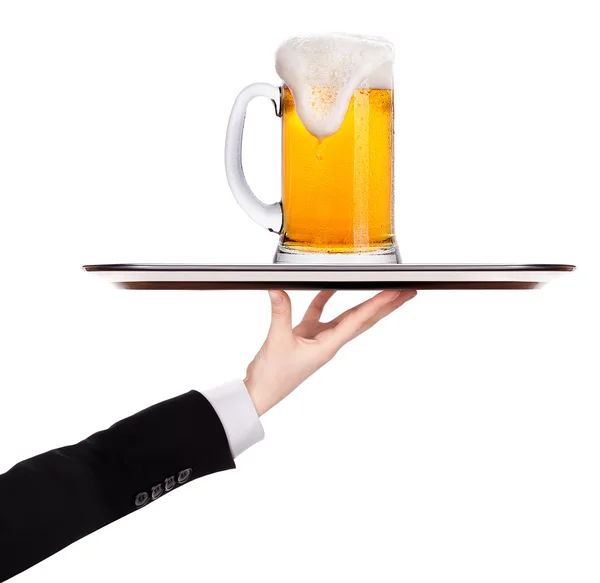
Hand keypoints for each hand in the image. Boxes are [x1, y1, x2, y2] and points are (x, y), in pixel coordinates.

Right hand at [244, 289, 416, 415]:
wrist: (261, 393)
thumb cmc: (273, 377)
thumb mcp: (277, 342)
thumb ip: (280, 313)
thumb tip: (279, 289)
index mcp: (329, 346)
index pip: (359, 320)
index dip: (378, 304)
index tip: (396, 291)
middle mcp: (330, 342)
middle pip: (365, 320)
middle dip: (386, 306)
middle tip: (407, 291)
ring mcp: (319, 339)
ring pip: (347, 316)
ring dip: (364, 302)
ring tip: (382, 288)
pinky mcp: (305, 335)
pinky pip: (321, 313)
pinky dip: (326, 298)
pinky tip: (330, 286)